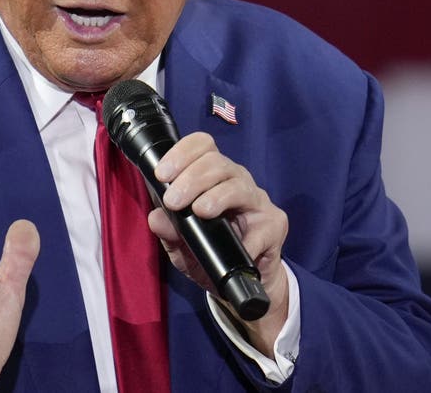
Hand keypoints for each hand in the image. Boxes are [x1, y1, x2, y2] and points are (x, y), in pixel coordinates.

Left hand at [148, 132, 289, 356]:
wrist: (241, 283)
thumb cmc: (211, 254)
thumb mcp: (182, 248)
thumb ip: (169, 232)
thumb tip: (155, 217)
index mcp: (213, 178)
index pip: (202, 147)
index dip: (182, 153)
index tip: (162, 174)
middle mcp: (236, 182)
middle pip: (217, 163)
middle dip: (192, 178)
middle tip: (173, 201)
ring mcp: (257, 201)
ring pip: (238, 185)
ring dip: (216, 196)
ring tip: (200, 211)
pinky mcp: (274, 224)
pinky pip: (261, 226)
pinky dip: (246, 239)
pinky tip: (236, 248)